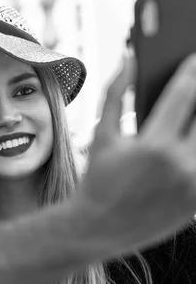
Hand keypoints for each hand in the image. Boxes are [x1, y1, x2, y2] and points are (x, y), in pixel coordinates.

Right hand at [74, 53, 195, 252]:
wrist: (99, 229)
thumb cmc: (98, 179)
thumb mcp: (101, 136)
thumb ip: (114, 94)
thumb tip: (128, 58)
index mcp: (153, 145)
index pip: (184, 94)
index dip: (192, 70)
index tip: (194, 55)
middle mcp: (180, 164)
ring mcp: (194, 184)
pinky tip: (194, 137)